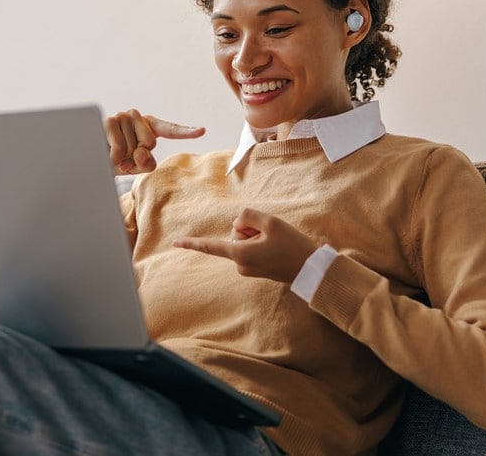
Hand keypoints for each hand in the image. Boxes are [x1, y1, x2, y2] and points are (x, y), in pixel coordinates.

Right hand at [104, 109, 204, 173]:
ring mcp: (123, 116)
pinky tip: (109, 154)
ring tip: (115, 155)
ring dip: (123, 158)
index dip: (186, 131)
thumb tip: (142, 153)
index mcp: (148, 126)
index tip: (202, 131)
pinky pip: (120, 148)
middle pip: (150, 143)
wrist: (91, 156)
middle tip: (125, 158)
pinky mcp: (110, 121)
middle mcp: (137, 117)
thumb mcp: (135, 165)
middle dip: (137, 157)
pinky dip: (115, 157)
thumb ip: (145, 162)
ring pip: (133, 148)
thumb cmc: (116, 159)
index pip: (170, 129)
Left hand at [173, 208, 317, 282]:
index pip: (211, 246)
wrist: (310, 269)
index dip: (192, 243)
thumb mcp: (271, 222)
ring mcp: (247, 267)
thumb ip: (248, 216)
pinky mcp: (254, 267)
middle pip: (236, 231)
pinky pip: (251, 245)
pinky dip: (262, 241)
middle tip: (272, 237)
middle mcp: (240, 264)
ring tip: (276, 244)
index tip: (175, 243)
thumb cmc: (292, 246)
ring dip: (259, 235)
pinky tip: (276, 247)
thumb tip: (239, 221)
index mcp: (240, 255)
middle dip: (251, 228)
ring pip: (244, 237)